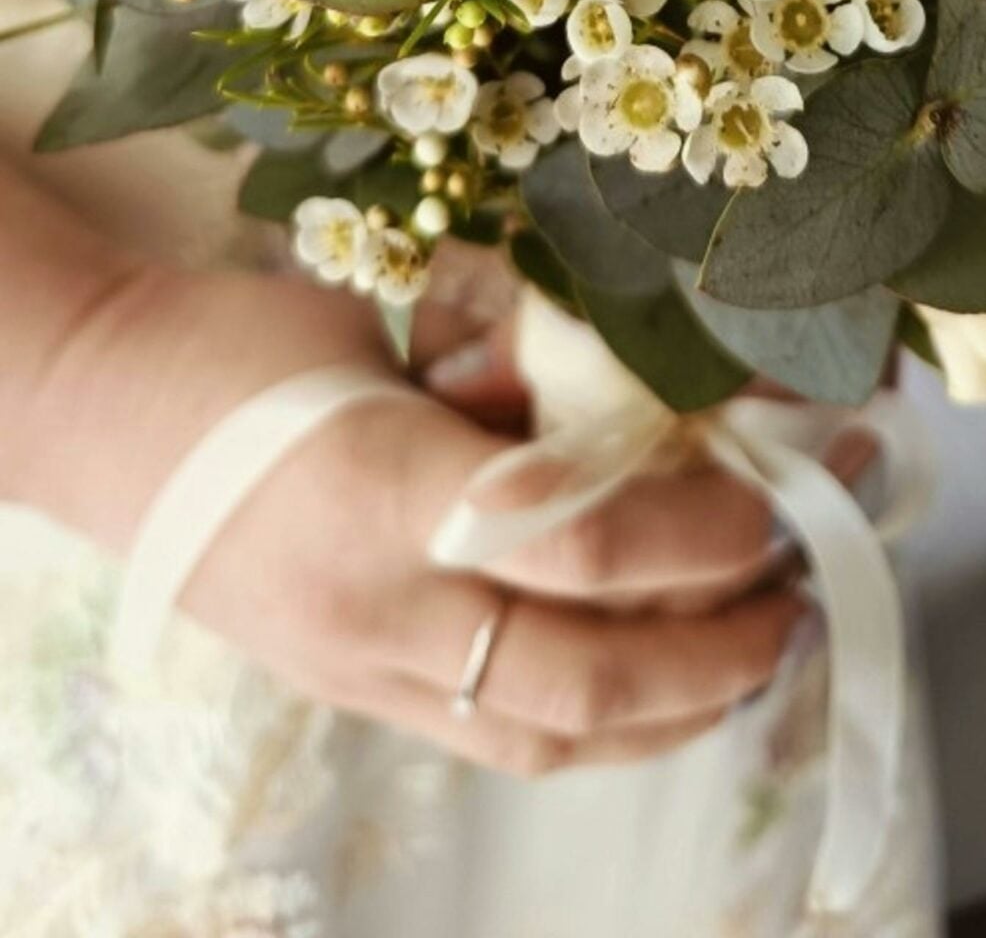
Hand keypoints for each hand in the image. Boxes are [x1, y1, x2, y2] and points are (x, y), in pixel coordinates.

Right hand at [45, 258, 811, 775]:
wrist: (100, 414)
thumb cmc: (239, 341)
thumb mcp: (384, 327)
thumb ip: (500, 375)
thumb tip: (638, 392)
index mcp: (388, 491)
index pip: (579, 548)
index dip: (699, 535)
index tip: (772, 498)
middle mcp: (380, 610)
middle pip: (584, 684)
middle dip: (718, 652)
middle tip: (803, 593)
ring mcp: (362, 671)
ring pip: (551, 740)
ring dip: (674, 708)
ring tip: (759, 651)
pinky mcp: (353, 694)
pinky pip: (499, 739)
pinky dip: (597, 724)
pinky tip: (658, 684)